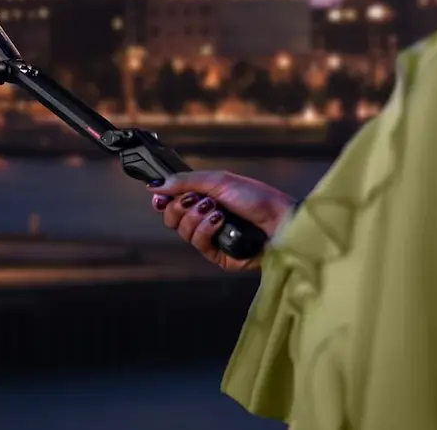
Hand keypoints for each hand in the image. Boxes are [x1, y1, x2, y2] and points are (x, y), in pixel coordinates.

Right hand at [149, 171, 296, 270]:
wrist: (280, 220)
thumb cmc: (256, 197)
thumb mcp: (219, 180)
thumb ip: (185, 181)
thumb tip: (155, 184)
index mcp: (205, 200)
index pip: (173, 203)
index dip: (164, 201)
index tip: (159, 196)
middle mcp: (206, 220)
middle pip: (173, 219)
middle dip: (180, 207)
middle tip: (195, 200)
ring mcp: (212, 239)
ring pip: (184, 233)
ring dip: (196, 218)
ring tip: (216, 209)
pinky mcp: (219, 256)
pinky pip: (199, 245)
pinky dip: (206, 230)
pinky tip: (219, 221)